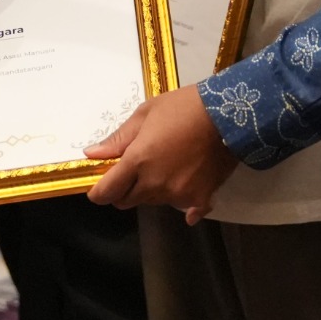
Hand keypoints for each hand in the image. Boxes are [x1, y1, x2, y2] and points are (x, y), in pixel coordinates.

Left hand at [83, 86, 239, 223]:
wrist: (228, 114)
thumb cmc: (183, 108)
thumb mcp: (146, 113)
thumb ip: (118, 138)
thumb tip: (92, 153)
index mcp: (137, 161)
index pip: (106, 193)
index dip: (99, 192)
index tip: (100, 186)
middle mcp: (154, 183)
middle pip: (126, 202)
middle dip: (124, 190)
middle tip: (134, 171)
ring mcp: (177, 194)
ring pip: (153, 203)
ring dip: (152, 191)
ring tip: (167, 166)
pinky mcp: (199, 199)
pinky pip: (186, 211)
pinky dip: (185, 205)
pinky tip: (187, 190)